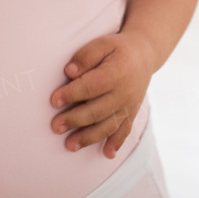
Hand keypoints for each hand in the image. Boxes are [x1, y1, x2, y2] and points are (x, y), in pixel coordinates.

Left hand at [50, 31, 155, 158]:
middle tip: (55, 126)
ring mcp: (129, 105)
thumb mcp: (103, 43)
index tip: (54, 101)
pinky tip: (107, 154)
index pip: (92, 86)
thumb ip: (86, 56)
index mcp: (116, 72)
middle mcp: (124, 92)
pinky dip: (117, 143)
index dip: (72, 94)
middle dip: (75, 119)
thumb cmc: (117, 48)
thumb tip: (69, 72)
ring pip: (109, 125)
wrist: (145, 54)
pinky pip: (125, 130)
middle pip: (98, 109)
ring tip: (70, 145)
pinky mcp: (132, 113)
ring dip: (89, 137)